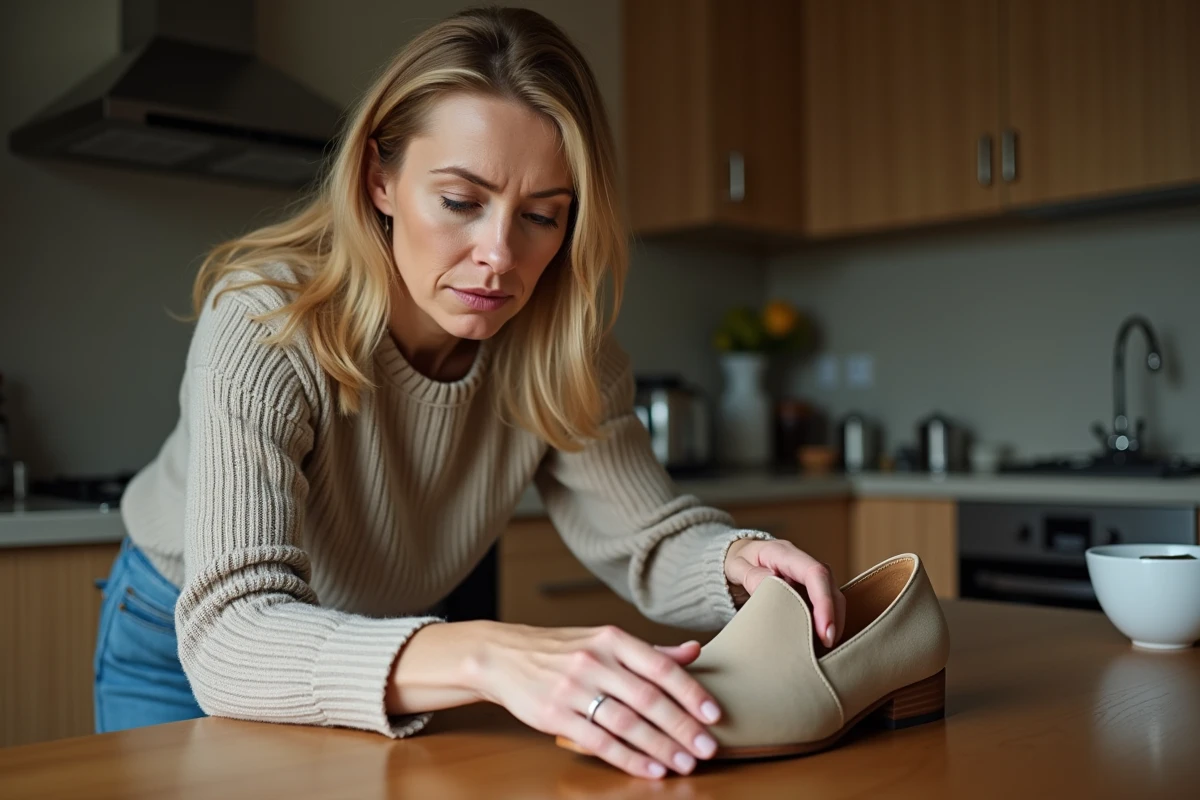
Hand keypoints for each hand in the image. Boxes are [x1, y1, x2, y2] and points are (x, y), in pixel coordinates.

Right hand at [467, 622, 722, 778]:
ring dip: (659, 747)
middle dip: (681, 726)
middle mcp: (593, 660)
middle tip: (707, 748)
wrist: (504, 656)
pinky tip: (650, 769)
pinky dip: (627, 758)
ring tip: (684, 763)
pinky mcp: (555, 715)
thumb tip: (695, 651)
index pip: (659, 666)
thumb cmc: (562, 650)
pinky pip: (598, 741)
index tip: (713, 714)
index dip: (689, 692)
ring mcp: (572, 688)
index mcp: (611, 639)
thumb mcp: (604, 641)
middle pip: (646, 698)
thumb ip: (650, 651)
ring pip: (625, 723)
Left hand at [724, 538, 846, 648]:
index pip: (815, 573)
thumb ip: (751, 575)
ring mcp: (806, 575)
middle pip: (829, 585)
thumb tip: (771, 583)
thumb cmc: (737, 561)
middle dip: (833, 615)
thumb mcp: (736, 566)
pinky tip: (820, 639)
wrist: (738, 557)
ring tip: (826, 645)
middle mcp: (801, 562)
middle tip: (828, 643)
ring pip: (832, 595)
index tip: (824, 628)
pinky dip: (826, 620)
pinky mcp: (807, 588)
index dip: (824, 601)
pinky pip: (824, 602)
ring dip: (833, 620)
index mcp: (783, 553)